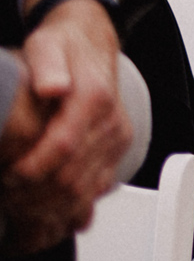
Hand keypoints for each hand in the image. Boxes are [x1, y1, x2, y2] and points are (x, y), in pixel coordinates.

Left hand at [2, 0, 130, 252]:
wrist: (90, 44)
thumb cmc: (63, 47)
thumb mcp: (48, 45)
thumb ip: (49, 64)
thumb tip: (53, 87)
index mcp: (94, 98)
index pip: (62, 148)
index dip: (31, 169)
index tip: (7, 177)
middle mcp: (110, 122)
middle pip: (74, 177)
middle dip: (36, 195)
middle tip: (8, 198)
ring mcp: (115, 138)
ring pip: (86, 190)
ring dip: (51, 208)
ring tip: (20, 211)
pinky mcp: (116, 149)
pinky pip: (99, 189)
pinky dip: (73, 208)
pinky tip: (48, 216)